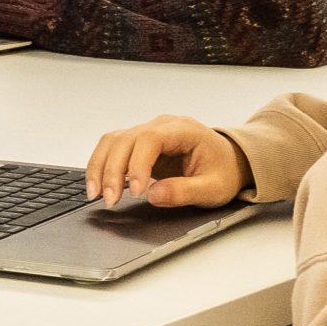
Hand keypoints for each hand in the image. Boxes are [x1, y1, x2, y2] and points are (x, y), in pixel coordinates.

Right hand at [85, 115, 248, 208]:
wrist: (230, 160)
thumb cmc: (224, 170)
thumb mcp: (214, 188)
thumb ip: (185, 192)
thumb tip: (153, 196)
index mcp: (183, 130)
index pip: (150, 140)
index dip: (138, 164)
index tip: (135, 191)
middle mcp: (161, 126)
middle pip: (125, 139)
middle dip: (112, 170)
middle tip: (110, 199)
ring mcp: (148, 132)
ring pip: (113, 141)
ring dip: (100, 166)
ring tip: (96, 194)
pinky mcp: (139, 144)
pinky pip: (113, 148)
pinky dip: (102, 165)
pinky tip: (98, 184)